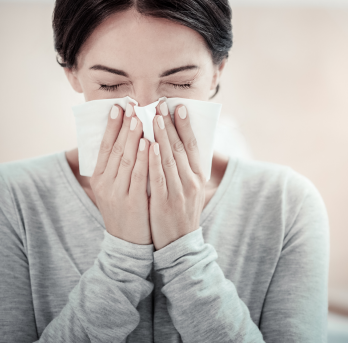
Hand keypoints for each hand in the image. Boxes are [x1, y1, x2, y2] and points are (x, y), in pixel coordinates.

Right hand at [90, 103, 151, 244]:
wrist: (127, 244)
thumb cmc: (124, 210)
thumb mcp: (113, 188)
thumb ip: (116, 166)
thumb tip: (124, 138)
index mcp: (98, 178)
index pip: (104, 146)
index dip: (111, 126)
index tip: (118, 107)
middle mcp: (105, 184)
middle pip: (115, 149)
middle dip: (124, 125)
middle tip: (131, 105)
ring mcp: (118, 193)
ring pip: (126, 160)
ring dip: (134, 137)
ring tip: (140, 118)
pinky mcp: (133, 202)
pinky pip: (139, 176)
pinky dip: (145, 159)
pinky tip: (150, 144)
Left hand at [148, 100, 205, 249]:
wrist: (179, 244)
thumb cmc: (181, 212)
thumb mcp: (191, 190)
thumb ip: (186, 168)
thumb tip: (180, 144)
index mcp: (198, 177)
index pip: (192, 146)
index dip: (185, 125)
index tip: (179, 107)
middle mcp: (191, 182)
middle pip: (180, 148)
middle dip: (169, 124)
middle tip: (160, 104)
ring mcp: (178, 192)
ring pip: (169, 159)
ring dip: (161, 136)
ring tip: (153, 117)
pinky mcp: (164, 202)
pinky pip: (158, 177)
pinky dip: (154, 160)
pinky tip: (148, 145)